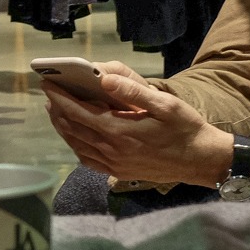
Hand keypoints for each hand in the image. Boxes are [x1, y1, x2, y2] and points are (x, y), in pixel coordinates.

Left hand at [41, 70, 234, 187]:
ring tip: (55, 111)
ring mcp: (114, 164)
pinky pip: (88, 160)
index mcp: (120, 131)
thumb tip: (104, 78)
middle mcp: (112, 150)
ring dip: (63, 127)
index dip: (59, 97)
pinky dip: (76, 146)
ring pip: (77, 145)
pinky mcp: (120, 172)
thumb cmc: (185, 129)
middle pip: (73, 129)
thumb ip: (134, 92)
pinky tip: (75, 136)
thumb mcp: (166, 105)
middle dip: (57, 110)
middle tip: (49, 93)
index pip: (78, 112)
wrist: (202, 161)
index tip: (47, 84)